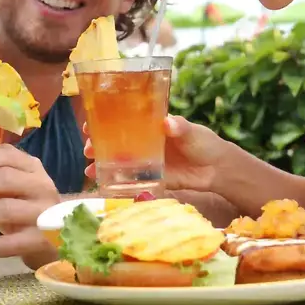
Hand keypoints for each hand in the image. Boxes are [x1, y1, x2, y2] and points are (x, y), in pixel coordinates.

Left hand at [0, 145, 59, 265]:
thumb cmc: (25, 204)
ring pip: (6, 209)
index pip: (6, 154)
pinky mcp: (41, 241)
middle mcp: (41, 185)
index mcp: (32, 166)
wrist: (56, 236)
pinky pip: (9, 244)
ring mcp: (44, 214)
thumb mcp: (15, 184)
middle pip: (4, 179)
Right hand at [83, 115, 227, 194]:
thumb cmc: (204, 142)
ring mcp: (146, 161)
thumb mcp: (191, 131)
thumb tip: (168, 123)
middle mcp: (144, 142)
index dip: (104, 121)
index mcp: (151, 125)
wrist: (217, 169)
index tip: (89, 124)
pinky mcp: (152, 178)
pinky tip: (103, 185)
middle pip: (116, 141)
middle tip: (86, 149)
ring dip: (102, 164)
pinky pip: (131, 180)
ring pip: (119, 161)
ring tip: (88, 169)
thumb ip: (180, 127)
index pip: (123, 120)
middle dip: (98, 144)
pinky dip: (117, 182)